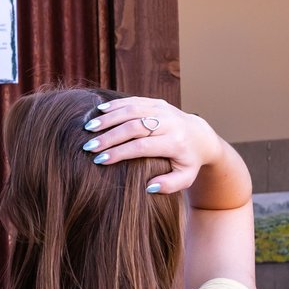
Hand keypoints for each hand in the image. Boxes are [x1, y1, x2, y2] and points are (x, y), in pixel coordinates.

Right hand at [84, 96, 222, 196]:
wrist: (199, 136)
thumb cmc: (187, 162)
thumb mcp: (185, 178)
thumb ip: (169, 185)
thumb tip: (149, 187)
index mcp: (175, 143)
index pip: (142, 147)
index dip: (120, 152)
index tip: (100, 160)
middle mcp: (169, 123)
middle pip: (134, 127)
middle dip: (109, 136)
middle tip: (89, 146)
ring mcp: (163, 109)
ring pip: (131, 110)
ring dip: (108, 118)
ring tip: (88, 128)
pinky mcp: (157, 101)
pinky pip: (134, 101)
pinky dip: (115, 105)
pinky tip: (99, 112)